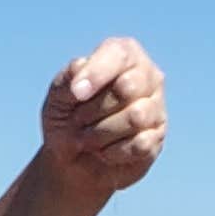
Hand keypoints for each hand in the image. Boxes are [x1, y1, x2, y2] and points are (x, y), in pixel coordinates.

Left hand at [42, 36, 166, 201]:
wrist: (70, 160)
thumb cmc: (67, 117)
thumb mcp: (58, 94)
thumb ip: (69, 76)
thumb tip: (81, 67)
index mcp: (124, 54)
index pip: (118, 55)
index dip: (96, 74)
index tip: (76, 94)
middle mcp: (146, 76)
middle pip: (127, 87)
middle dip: (94, 110)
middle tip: (78, 121)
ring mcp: (155, 107)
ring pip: (136, 117)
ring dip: (101, 133)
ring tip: (87, 138)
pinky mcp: (156, 138)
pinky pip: (140, 144)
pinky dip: (113, 152)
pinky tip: (104, 152)